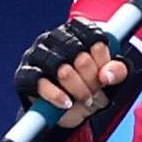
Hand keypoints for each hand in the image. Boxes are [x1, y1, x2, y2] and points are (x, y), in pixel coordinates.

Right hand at [18, 19, 134, 122]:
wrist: (71, 109)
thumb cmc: (91, 84)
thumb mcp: (110, 76)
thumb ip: (117, 70)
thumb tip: (106, 76)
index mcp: (73, 32)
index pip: (91, 34)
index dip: (102, 55)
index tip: (105, 71)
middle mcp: (51, 39)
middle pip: (76, 51)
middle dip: (92, 76)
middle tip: (96, 90)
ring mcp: (35, 56)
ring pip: (61, 69)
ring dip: (78, 88)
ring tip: (86, 98)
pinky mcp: (24, 76)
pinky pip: (38, 83)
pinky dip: (56, 95)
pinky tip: (67, 103)